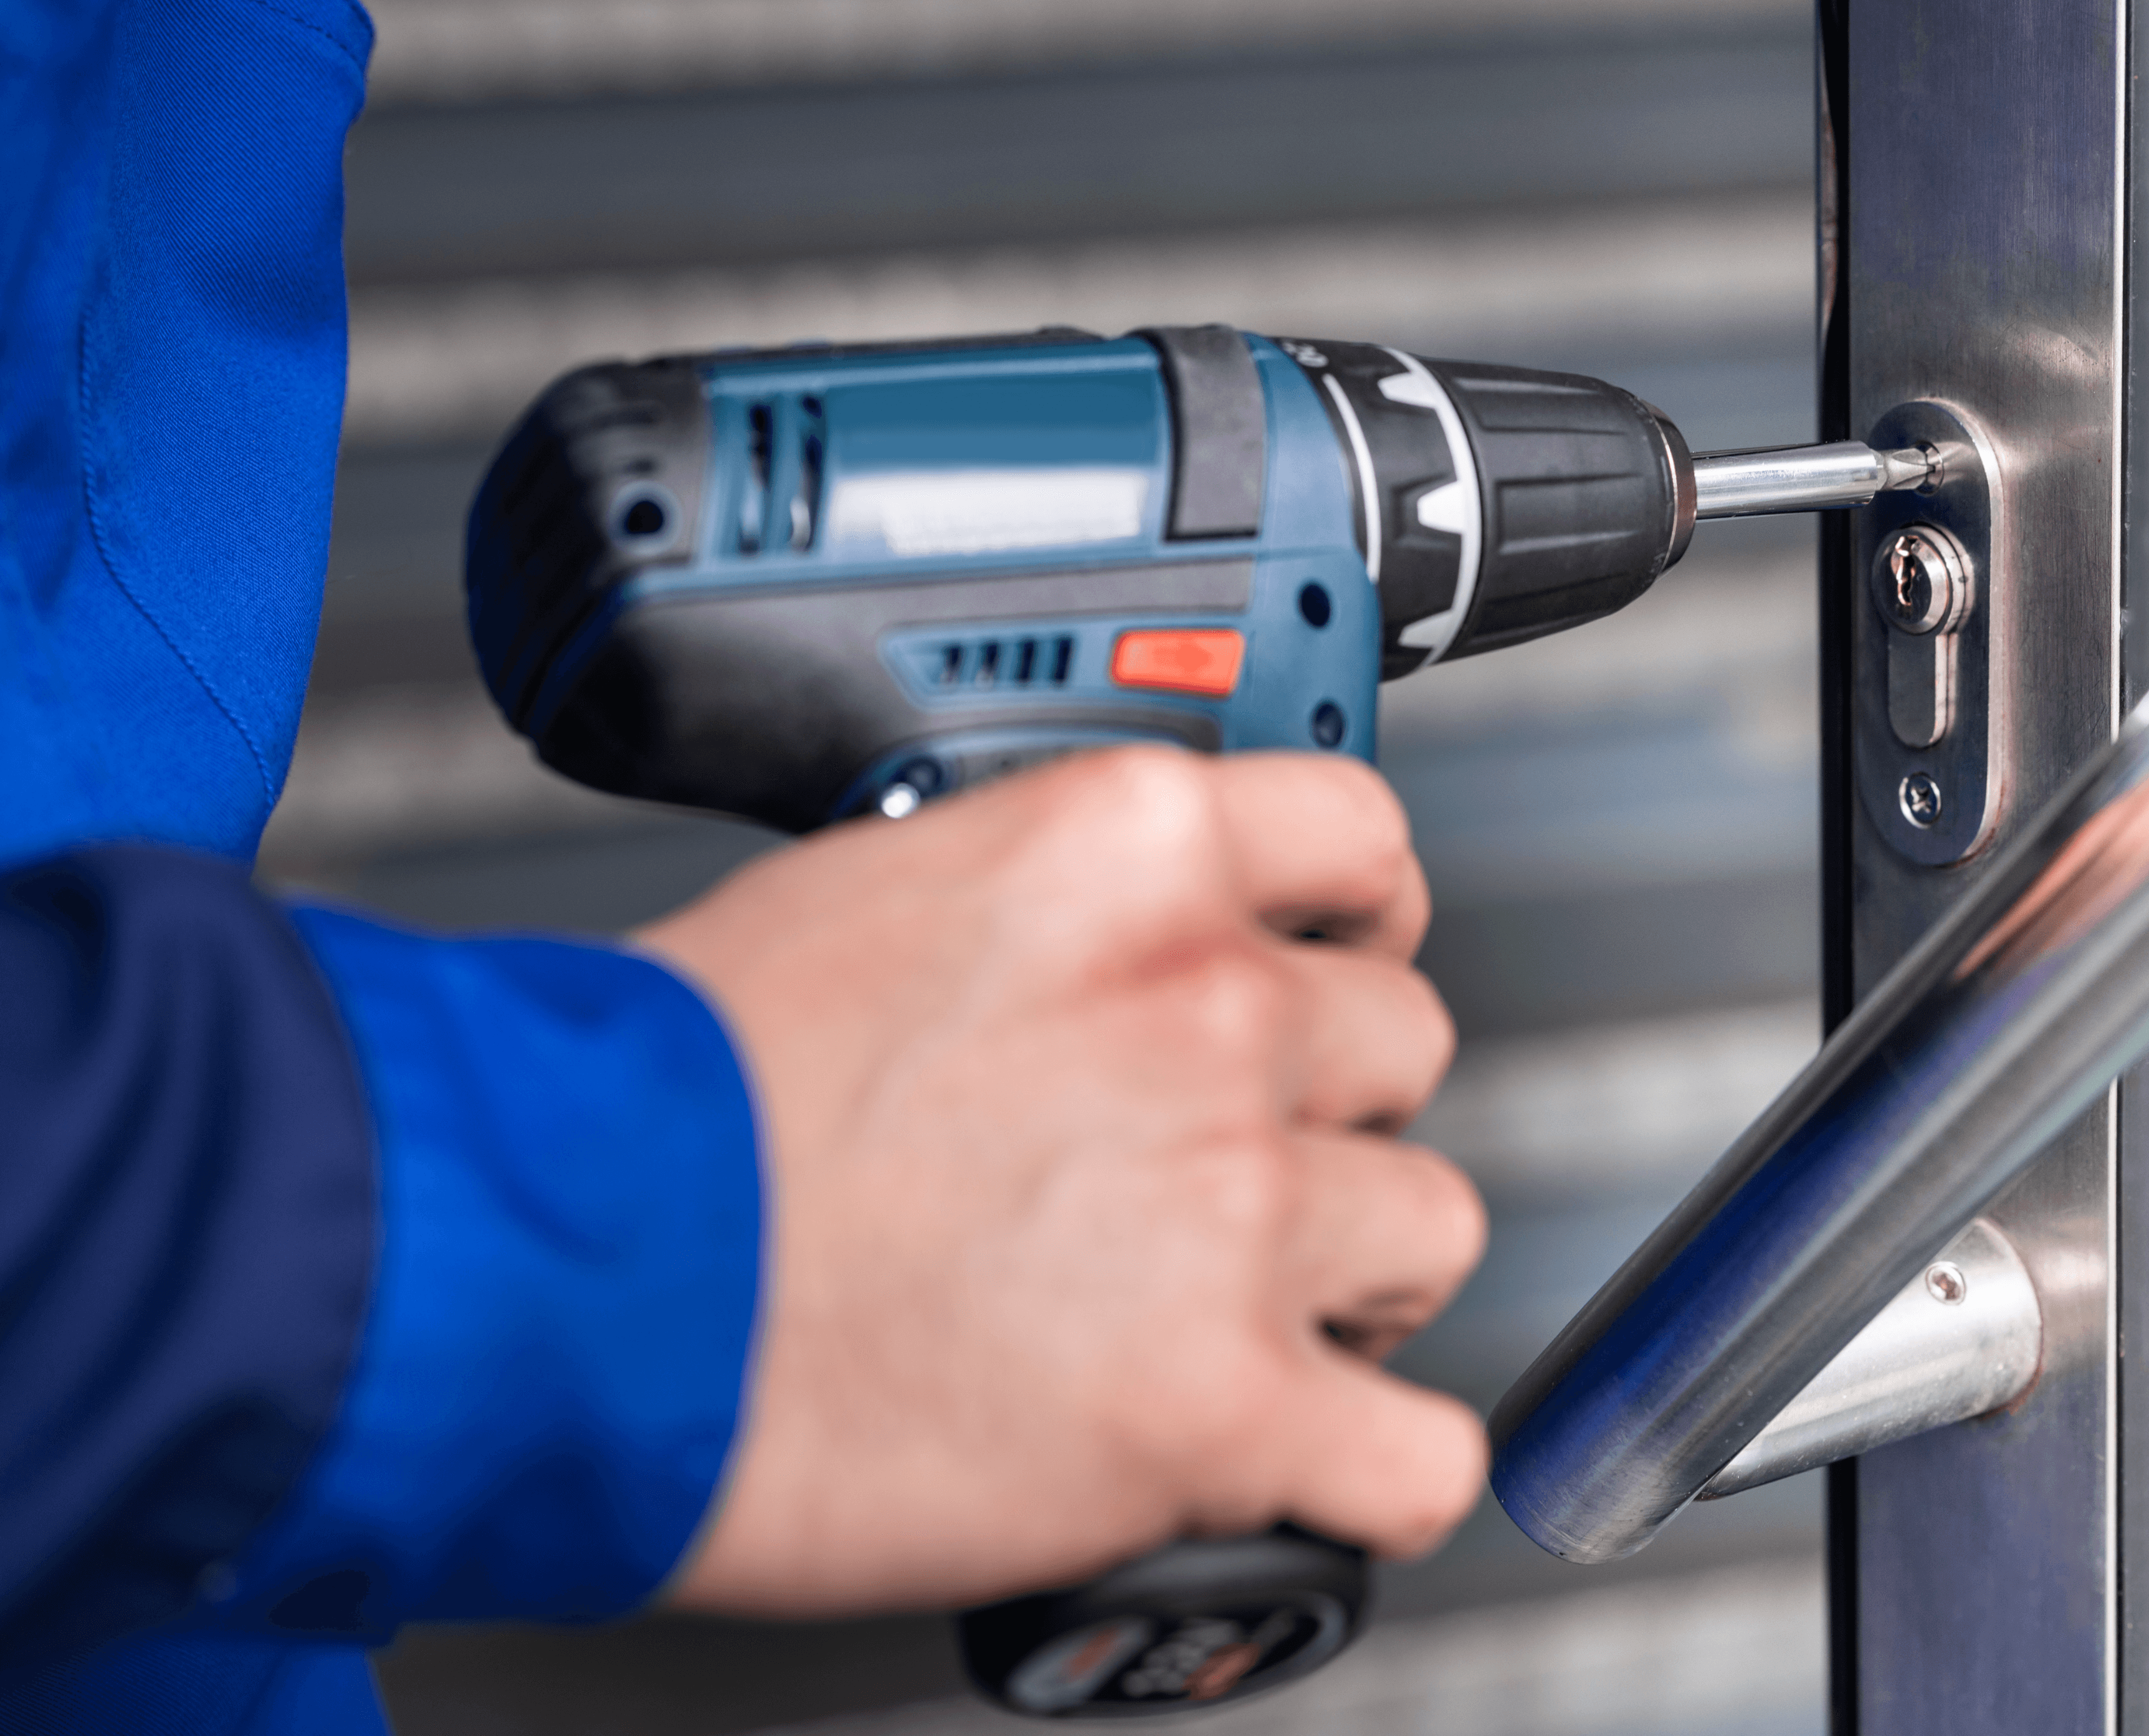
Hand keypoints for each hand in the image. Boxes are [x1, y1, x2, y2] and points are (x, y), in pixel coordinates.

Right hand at [642, 748, 1483, 1617]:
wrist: (557, 1270)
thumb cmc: (669, 1101)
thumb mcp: (881, 901)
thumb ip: (1057, 920)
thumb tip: (1128, 960)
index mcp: (1130, 854)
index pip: (1361, 846)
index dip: (1351, 929)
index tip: (1329, 973)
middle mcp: (1211, 1007)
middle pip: (1399, 1047)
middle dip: (1320, 1115)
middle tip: (1207, 1176)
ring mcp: (1235, 1203)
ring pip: (1427, 1227)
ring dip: (1343, 1279)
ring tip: (1212, 1315)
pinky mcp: (1221, 1400)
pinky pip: (1417, 1449)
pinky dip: (1371, 1467)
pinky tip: (1302, 1458)